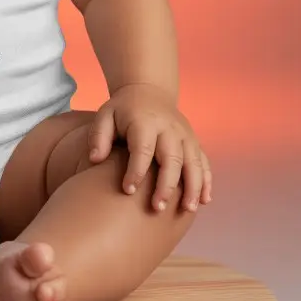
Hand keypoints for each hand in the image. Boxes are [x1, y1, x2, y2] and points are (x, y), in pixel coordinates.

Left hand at [87, 83, 212, 211]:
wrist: (148, 92)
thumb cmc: (122, 110)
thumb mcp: (105, 115)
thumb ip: (98, 136)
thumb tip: (95, 160)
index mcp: (145, 121)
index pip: (143, 148)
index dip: (136, 170)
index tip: (128, 190)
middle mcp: (169, 128)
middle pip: (172, 158)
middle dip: (166, 184)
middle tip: (158, 208)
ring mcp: (185, 135)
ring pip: (193, 162)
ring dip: (192, 186)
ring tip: (187, 209)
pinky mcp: (194, 142)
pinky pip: (204, 162)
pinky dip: (206, 181)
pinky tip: (204, 200)